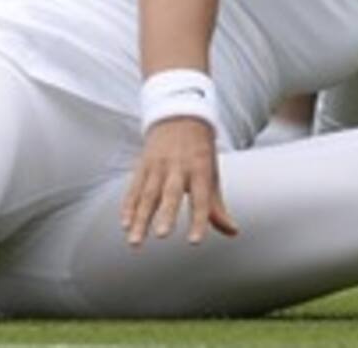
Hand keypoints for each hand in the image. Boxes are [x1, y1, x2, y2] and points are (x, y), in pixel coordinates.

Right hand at [120, 116, 237, 246]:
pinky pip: (134, 188)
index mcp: (200, 169)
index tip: (194, 242)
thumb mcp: (212, 174)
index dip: (198, 220)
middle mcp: (178, 167)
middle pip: (171, 193)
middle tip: (162, 235)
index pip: (201, 199)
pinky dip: (128, 206)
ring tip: (135, 241)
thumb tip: (233, 232)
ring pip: (148, 194)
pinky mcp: (142, 165)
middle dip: (166, 214)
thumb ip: (217, 207)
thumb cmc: (200, 152)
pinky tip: (125, 224)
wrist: (179, 116)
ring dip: (140, 218)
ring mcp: (158, 165)